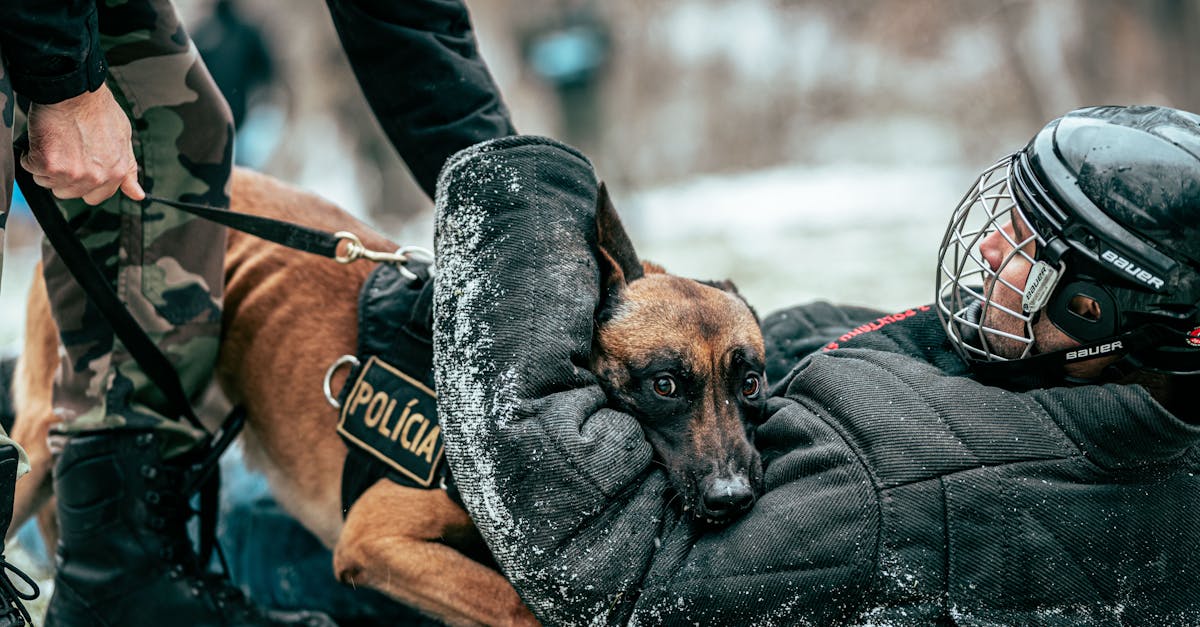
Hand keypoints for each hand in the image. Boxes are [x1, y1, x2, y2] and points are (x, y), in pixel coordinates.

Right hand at [22, 84, 145, 204]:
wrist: (75, 91)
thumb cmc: (98, 109)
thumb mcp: (124, 139)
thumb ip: (128, 169)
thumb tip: (138, 195)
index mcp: (116, 172)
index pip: (97, 197)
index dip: (85, 184)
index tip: (79, 169)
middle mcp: (96, 177)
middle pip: (69, 193)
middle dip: (63, 175)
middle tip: (65, 150)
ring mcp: (72, 173)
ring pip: (49, 183)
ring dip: (46, 166)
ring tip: (55, 143)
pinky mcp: (48, 165)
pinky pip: (31, 169)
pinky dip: (31, 155)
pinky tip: (43, 139)